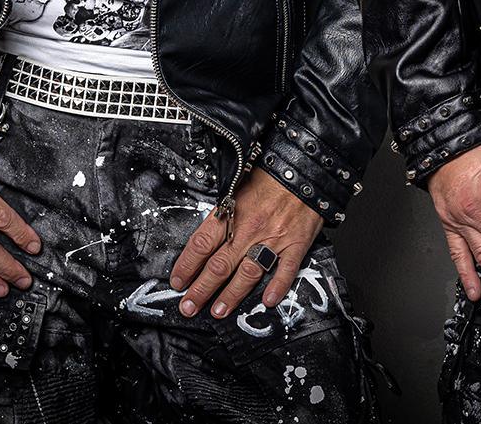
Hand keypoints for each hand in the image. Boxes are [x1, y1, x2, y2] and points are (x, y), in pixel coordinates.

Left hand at [169, 168, 323, 319]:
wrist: (303, 167)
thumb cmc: (269, 177)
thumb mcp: (236, 188)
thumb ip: (223, 214)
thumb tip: (205, 239)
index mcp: (231, 213)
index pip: (201, 244)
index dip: (186, 266)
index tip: (177, 281)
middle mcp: (249, 229)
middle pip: (219, 265)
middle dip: (201, 290)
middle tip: (188, 306)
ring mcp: (272, 239)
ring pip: (248, 273)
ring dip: (231, 295)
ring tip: (218, 311)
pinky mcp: (296, 243)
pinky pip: (286, 269)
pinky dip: (277, 286)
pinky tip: (268, 301)